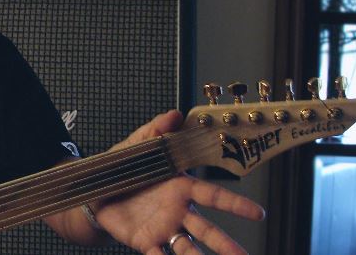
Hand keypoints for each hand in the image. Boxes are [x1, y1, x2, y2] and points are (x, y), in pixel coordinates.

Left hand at [95, 110, 265, 254]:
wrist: (96, 191)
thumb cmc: (122, 169)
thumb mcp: (137, 146)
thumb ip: (155, 131)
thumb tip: (174, 114)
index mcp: (180, 188)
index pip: (213, 196)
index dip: (236, 204)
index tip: (258, 214)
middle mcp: (177, 211)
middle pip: (207, 230)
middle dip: (226, 244)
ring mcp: (163, 228)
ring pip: (188, 248)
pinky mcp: (145, 241)